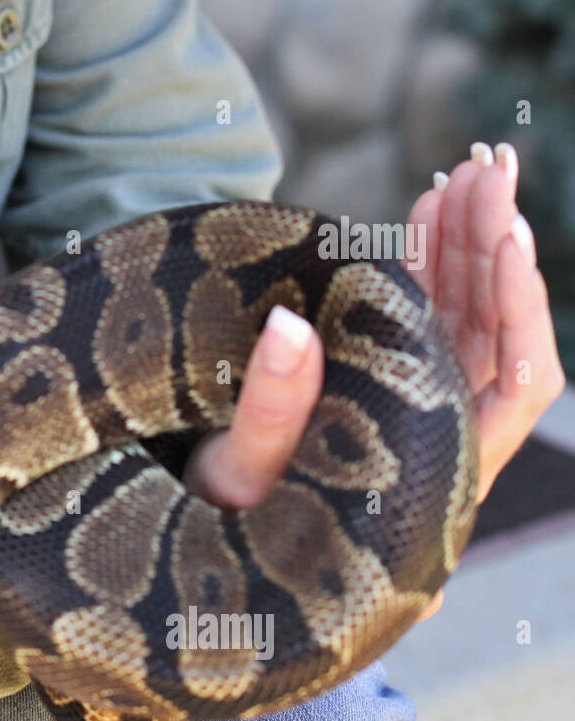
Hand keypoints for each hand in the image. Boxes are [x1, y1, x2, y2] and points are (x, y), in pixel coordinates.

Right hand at [185, 143, 565, 621]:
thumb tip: (291, 321)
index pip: (514, 384)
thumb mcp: (237, 478)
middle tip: (483, 168)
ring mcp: (413, 414)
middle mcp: (439, 444)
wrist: (203, 552)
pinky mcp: (382, 392)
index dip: (518, 307)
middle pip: (497, 338)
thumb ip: (270, 409)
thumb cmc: (225, 532)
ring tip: (459, 171)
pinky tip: (421, 214)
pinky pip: (422, 327)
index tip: (503, 232)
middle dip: (491, 246)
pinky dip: (424, 268)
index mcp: (433, 477)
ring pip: (465, 324)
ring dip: (463, 245)